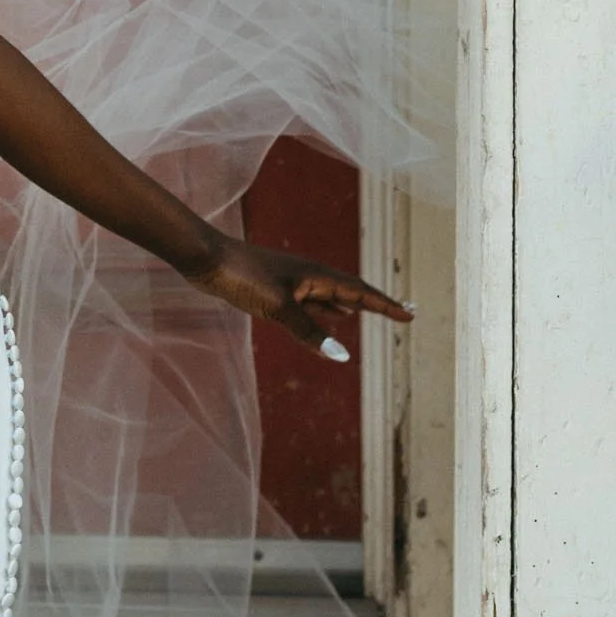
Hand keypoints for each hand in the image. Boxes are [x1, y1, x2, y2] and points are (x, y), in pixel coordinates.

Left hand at [189, 234, 412, 358]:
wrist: (205, 259)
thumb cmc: (241, 277)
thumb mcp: (278, 307)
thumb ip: (309, 331)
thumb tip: (343, 356)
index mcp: (315, 275)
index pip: (359, 292)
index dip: (385, 304)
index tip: (410, 315)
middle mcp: (308, 276)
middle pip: (350, 291)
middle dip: (375, 303)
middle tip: (401, 313)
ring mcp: (291, 282)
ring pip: (330, 296)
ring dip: (352, 305)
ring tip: (371, 313)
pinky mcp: (274, 289)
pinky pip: (311, 301)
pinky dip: (326, 310)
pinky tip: (331, 316)